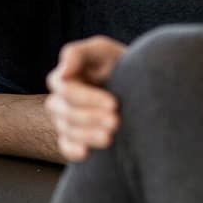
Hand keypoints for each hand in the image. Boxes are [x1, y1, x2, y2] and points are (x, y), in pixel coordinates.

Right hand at [45, 36, 126, 161]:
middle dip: (91, 118)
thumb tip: (63, 73)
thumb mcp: (102, 50)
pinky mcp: (74, 139)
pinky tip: (87, 152)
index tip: (113, 104)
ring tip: (111, 138)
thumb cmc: (120, 64)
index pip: (65, 90)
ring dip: (88, 135)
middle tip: (116, 122)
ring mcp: (65, 121)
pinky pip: (66, 147)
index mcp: (65, 78)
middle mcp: (61, 100)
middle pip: (65, 112)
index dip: (87, 98)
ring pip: (67, 131)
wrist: (141, 86)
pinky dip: (74, 150)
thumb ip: (77, 54)